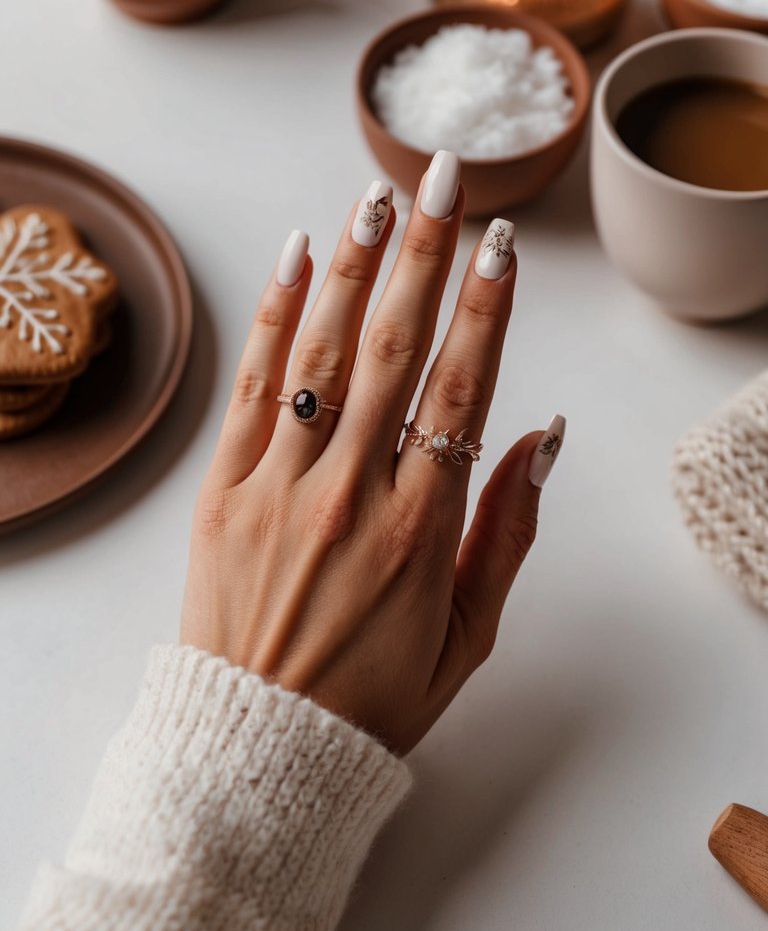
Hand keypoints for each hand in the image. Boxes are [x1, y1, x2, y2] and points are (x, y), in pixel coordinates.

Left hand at [181, 152, 563, 754]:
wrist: (254, 751)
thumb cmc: (372, 696)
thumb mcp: (468, 635)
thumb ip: (508, 529)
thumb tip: (543, 434)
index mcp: (420, 527)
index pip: (463, 388)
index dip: (487, 307)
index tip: (502, 244)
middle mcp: (349, 492)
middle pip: (396, 348)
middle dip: (427, 253)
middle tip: (445, 179)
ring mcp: (278, 486)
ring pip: (322, 352)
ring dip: (356, 265)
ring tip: (379, 194)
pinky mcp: (222, 491)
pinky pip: (251, 387)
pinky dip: (273, 315)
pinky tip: (297, 255)